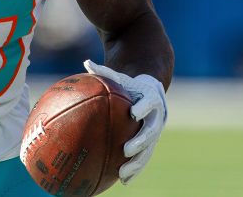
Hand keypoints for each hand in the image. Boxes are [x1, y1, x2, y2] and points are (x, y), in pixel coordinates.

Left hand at [83, 60, 166, 183]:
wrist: (152, 91)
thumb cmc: (130, 84)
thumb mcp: (120, 76)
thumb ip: (104, 71)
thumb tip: (86, 61)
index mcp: (151, 99)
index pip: (149, 103)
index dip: (143, 108)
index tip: (133, 114)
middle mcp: (156, 117)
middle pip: (151, 131)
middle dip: (140, 142)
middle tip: (126, 150)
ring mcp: (155, 132)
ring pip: (149, 150)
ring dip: (137, 164)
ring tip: (123, 175)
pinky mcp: (151, 143)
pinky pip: (144, 158)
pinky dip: (135, 170)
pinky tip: (122, 181)